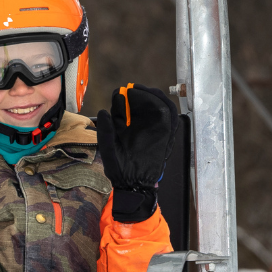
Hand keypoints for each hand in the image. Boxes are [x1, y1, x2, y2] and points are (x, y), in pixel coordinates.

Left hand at [95, 83, 178, 221]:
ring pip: (155, 105)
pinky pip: (168, 115)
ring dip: (150, 95)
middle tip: (131, 89)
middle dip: (137, 93)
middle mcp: (138, 126)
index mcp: (123, 128)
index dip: (121, 98)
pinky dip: (164, 104)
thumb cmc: (118, 168)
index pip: (123, 108)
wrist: (133, 182)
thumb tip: (103, 111)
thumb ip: (106, 130)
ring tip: (142, 91)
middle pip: (140, 103)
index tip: (118, 93)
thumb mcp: (108, 148)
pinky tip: (156, 98)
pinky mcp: (164, 132)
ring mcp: (152, 128)